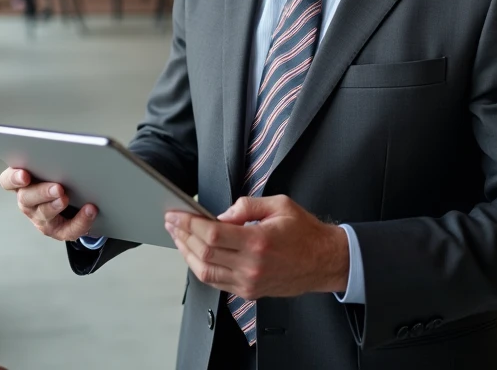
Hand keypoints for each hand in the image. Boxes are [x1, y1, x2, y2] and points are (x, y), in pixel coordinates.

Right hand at [0, 167, 97, 240]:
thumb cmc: (60, 176)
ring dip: (56, 205)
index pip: (8, 180)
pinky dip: (80, 220)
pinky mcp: (58, 231)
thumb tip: (67, 151)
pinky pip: (68, 229)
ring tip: (67, 198)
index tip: (24, 174)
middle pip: (26, 198)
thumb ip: (51, 159)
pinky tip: (90, 210)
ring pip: (44, 213)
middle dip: (42, 192)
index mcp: (22, 182)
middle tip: (57, 187)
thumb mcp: (52, 166)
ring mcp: (41, 217)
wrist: (76, 201)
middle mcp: (28, 201)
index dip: (13, 178)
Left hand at [164, 195, 348, 299]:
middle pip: (204, 253)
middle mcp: (252, 266)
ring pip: (205, 272)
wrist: (325, 262)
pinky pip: (217, 281)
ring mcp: (249, 283)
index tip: (175, 214)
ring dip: (187, 253)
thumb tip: (220, 215)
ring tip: (178, 237)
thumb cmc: (305, 233)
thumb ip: (246, 206)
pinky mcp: (250, 292)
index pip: (212, 235)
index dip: (189, 224)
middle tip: (171, 222)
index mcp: (259, 242)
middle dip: (182, 236)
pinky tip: (194, 253)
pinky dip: (201, 267)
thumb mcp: (280, 205)